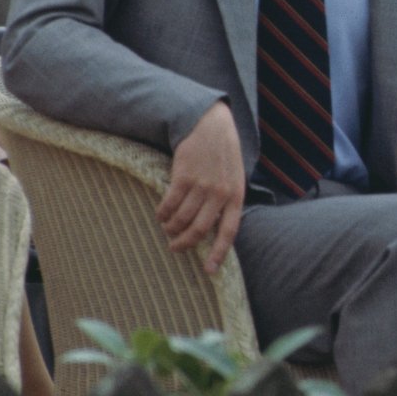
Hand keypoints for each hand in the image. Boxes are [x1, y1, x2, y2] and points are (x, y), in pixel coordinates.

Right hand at [156, 102, 243, 273]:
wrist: (212, 127)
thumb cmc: (224, 156)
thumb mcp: (234, 179)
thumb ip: (227, 202)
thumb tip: (214, 230)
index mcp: (236, 197)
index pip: (228, 231)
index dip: (218, 253)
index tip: (209, 271)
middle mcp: (220, 194)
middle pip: (199, 230)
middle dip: (185, 243)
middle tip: (175, 248)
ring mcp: (202, 185)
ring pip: (181, 219)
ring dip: (171, 228)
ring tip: (167, 228)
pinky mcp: (183, 177)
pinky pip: (169, 205)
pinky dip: (162, 213)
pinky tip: (161, 214)